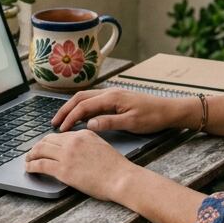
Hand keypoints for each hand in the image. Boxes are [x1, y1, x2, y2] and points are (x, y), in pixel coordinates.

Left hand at [24, 129, 137, 200]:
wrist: (121, 178)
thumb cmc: (116, 168)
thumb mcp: (101, 147)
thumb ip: (87, 145)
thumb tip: (76, 151)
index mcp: (83, 134)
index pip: (60, 135)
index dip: (50, 141)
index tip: (45, 146)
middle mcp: (73, 141)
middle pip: (47, 140)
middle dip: (37, 146)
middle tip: (32, 152)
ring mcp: (67, 155)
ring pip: (40, 150)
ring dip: (31, 155)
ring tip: (28, 160)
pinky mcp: (63, 170)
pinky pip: (40, 165)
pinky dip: (31, 166)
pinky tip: (29, 168)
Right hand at [51, 88, 186, 134]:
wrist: (169, 110)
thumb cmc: (153, 117)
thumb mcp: (132, 123)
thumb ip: (109, 122)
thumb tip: (88, 125)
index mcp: (112, 97)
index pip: (84, 105)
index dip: (70, 117)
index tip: (61, 129)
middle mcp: (110, 93)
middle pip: (80, 98)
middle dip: (65, 109)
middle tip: (54, 122)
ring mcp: (112, 95)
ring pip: (86, 98)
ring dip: (73, 107)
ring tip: (63, 120)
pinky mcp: (116, 99)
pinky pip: (94, 101)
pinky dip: (82, 108)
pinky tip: (80, 118)